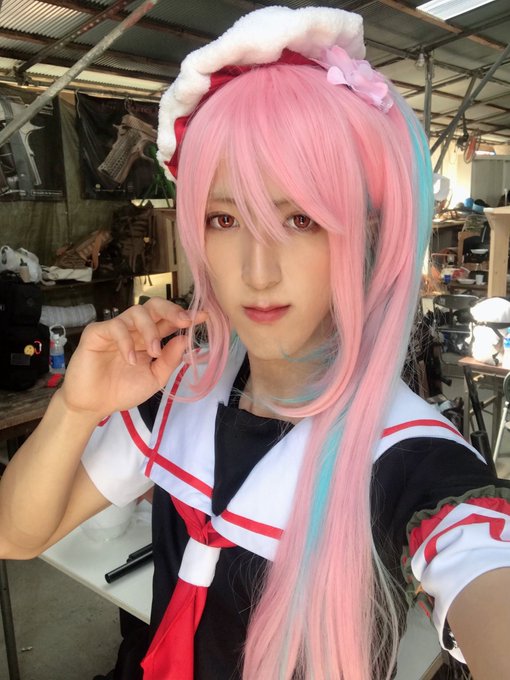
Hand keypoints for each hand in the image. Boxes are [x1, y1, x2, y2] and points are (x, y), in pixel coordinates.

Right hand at [59, 298, 206, 416]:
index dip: (185, 316)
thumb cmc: (123, 390)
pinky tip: (131, 359)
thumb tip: (186, 340)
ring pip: (137, 312)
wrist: (94, 405)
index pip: (168, 321)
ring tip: (154, 352)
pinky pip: (115, 327)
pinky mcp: (97, 333)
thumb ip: (170, 360)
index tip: (204, 316)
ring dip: (151, 330)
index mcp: (149, 338)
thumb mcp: (154, 378)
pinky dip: (127, 342)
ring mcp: (116, 329)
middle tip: (185, 321)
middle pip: (154, 306)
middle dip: (172, 310)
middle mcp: (134, 329)